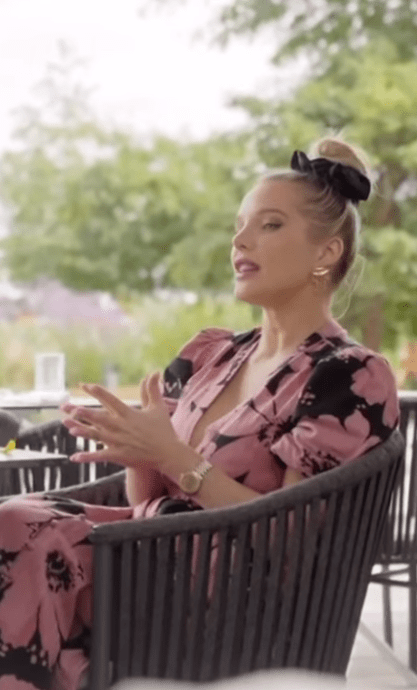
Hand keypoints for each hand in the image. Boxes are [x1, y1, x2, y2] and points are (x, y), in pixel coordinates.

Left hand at [61, 372, 179, 468]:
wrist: (169, 453)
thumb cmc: (164, 430)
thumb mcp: (158, 407)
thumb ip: (153, 389)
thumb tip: (155, 372)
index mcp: (129, 414)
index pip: (111, 400)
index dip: (99, 392)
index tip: (87, 386)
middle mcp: (122, 426)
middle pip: (100, 418)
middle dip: (85, 413)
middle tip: (70, 407)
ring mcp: (119, 442)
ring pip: (97, 436)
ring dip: (83, 432)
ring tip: (70, 428)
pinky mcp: (119, 455)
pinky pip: (100, 456)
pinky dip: (87, 456)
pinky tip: (74, 457)